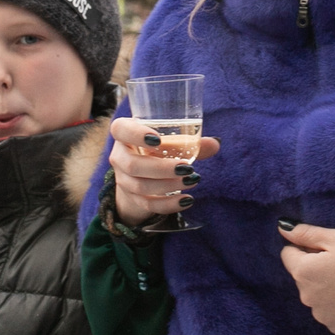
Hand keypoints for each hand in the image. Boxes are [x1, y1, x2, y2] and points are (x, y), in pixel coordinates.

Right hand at [104, 117, 218, 225]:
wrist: (142, 173)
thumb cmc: (156, 149)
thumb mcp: (169, 142)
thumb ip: (190, 142)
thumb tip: (215, 143)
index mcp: (125, 134)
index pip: (120, 130)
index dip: (135, 134)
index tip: (157, 139)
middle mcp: (119, 156)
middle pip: (131, 164)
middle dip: (160, 168)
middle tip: (186, 168)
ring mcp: (123, 179)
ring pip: (139, 186)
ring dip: (167, 185)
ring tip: (192, 180)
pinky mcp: (132, 198)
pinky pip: (148, 204)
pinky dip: (168, 204)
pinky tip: (187, 200)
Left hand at [278, 221, 334, 333]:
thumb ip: (306, 233)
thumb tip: (282, 229)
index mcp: (303, 271)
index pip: (288, 254)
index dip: (307, 248)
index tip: (329, 249)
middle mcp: (305, 296)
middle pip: (301, 275)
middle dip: (315, 267)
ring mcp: (319, 314)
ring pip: (314, 293)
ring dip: (325, 286)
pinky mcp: (333, 326)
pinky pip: (327, 309)